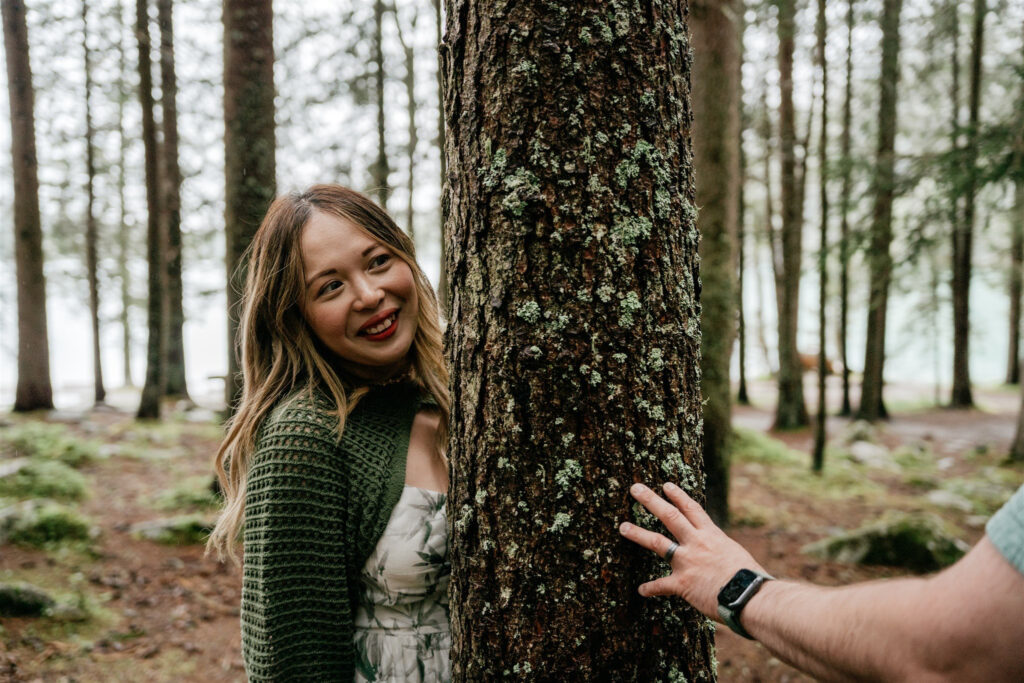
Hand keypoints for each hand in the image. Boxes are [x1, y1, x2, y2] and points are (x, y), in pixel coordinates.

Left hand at [619, 482, 766, 618]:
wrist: (750, 596)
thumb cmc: (751, 579)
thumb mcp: (736, 556)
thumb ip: (722, 552)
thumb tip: (722, 557)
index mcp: (712, 535)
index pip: (692, 509)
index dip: (678, 496)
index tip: (666, 485)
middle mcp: (697, 543)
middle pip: (670, 516)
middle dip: (651, 500)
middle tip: (635, 488)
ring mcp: (687, 561)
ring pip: (658, 542)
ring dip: (638, 534)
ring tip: (623, 527)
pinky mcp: (682, 583)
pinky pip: (661, 585)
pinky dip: (651, 588)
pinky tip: (641, 590)